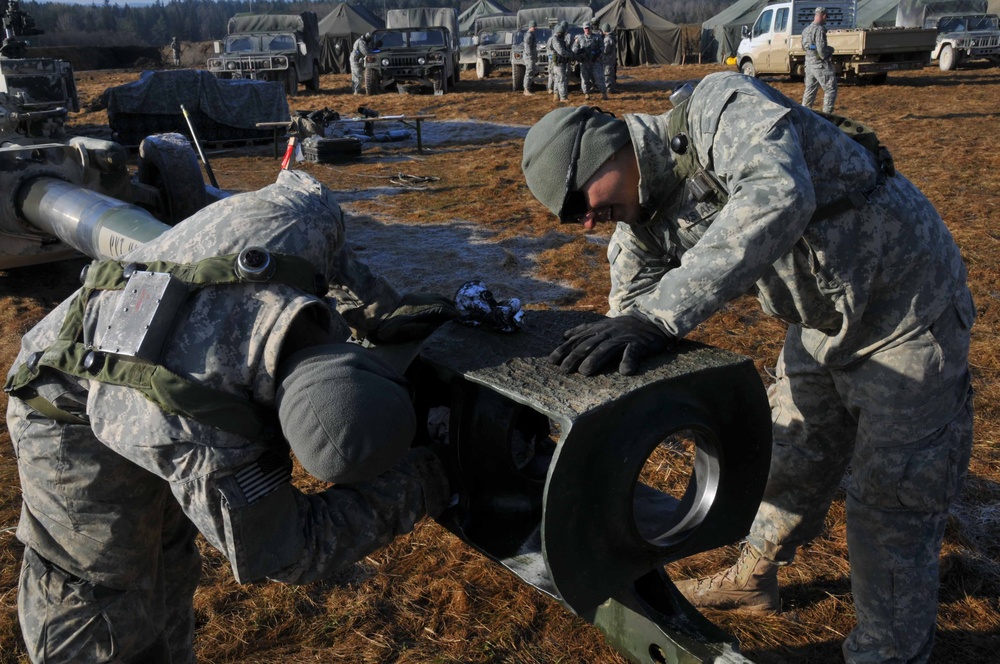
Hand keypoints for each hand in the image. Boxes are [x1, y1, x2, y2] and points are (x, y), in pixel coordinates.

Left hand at [370, 293, 458, 343]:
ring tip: (452, 312)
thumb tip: (437, 328)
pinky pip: (430, 296)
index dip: (453, 314)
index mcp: (419, 308)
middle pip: (442, 300)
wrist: (369, 310)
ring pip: (436, 296)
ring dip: (446, 303)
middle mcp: (420, 299)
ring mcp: (415, 296)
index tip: (461, 320)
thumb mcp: (401, 332)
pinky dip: (438, 301)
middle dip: (452, 308)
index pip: (442, 309)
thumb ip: (420, 329)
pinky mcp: (411, 296)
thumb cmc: (385, 325)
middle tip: (460, 317)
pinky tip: (438, 307)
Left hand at [548, 315, 673, 375]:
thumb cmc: (624, 326)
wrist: (651, 319)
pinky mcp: (638, 343)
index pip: (577, 339)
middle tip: (564, 369)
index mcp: (598, 329)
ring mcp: (622, 337)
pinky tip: (624, 371)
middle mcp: (607, 332)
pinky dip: (629, 361)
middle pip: (588, 345)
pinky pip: (633, 352)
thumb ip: (585, 330)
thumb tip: (564, 335)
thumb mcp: (602, 324)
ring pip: (606, 348)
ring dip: (595, 359)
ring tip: (585, 371)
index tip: (552, 360)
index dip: (564, 350)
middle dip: (574, 357)